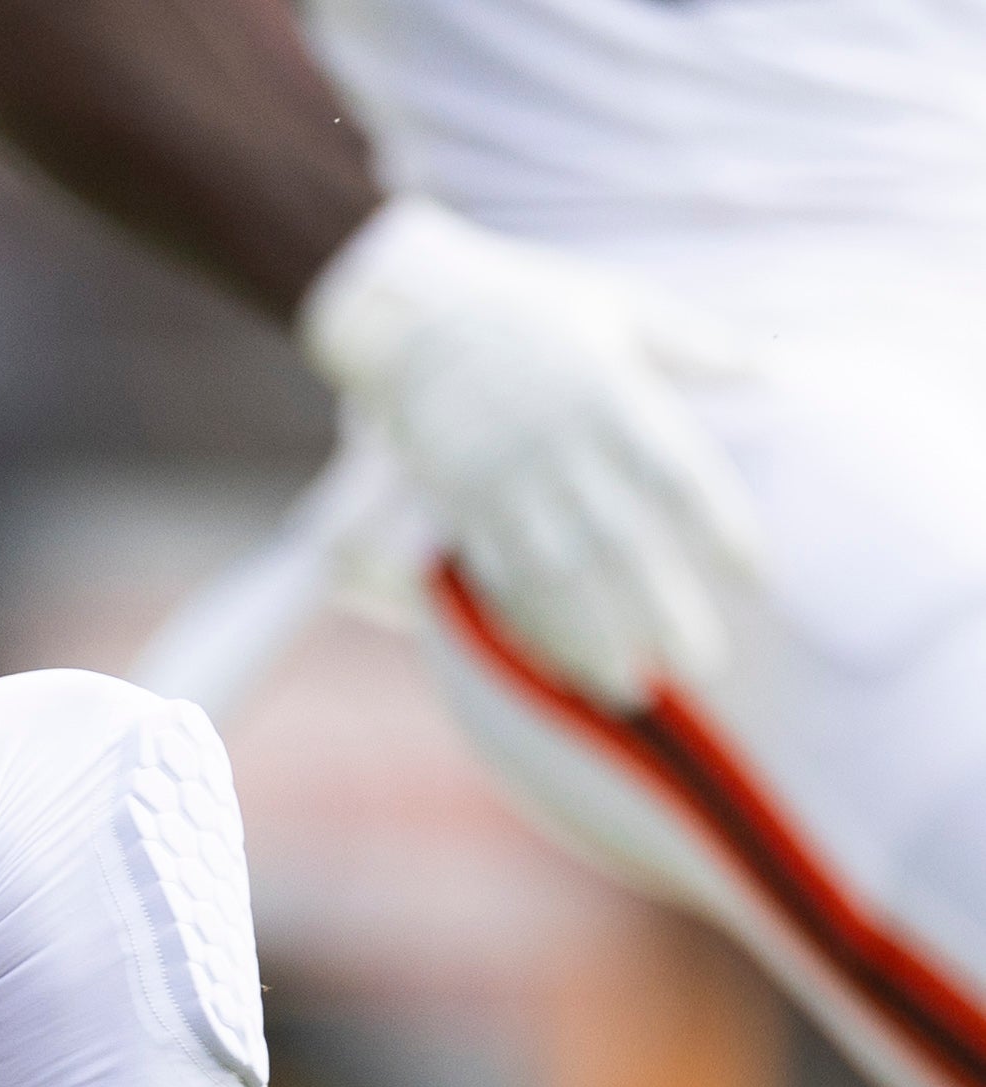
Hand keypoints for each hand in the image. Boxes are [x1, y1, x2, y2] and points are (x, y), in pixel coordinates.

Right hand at [300, 194, 758, 705]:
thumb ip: (692, 345)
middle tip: (702, 665)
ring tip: (626, 687)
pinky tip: (556, 661)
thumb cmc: (528, 306)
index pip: (678, 473)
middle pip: (621, 542)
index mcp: (610, 396)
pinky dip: (527, 622)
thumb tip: (766, 369)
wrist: (414, 318)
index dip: (720, 526)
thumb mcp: (618, 305)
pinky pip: (497, 575)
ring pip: (555, 574)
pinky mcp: (462, 504)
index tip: (758, 576)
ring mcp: (505, 482)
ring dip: (592, 636)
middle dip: (662, 608)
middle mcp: (560, 448)